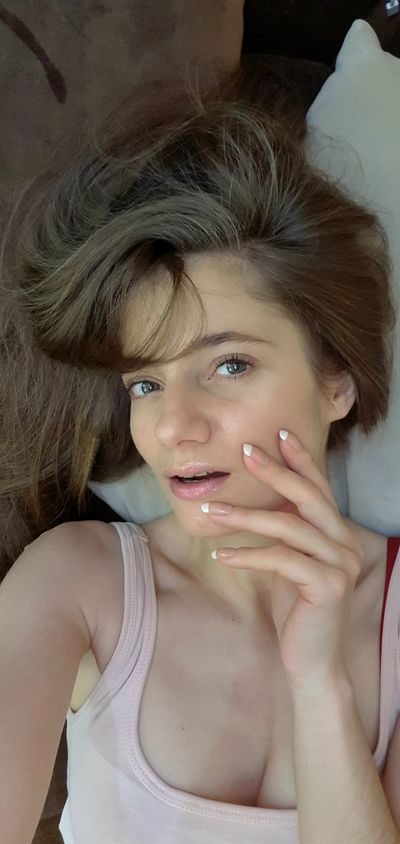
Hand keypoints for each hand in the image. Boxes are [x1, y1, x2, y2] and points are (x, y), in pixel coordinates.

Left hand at [203, 431, 363, 691]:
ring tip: (211, 510)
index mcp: (336, 533)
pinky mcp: (327, 586)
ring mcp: (339, 564)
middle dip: (274, 471)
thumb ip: (285, 531)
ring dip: (245, 516)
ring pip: (289, 526)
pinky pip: (281, 559)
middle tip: (244, 452)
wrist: (312, 660)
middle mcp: (344, 543)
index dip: (300, 459)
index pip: (318, 487)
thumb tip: (255, 497)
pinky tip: (220, 554)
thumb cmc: (296, 607)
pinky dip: (248, 555)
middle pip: (308, 497)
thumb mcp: (289, 561)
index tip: (278, 434)